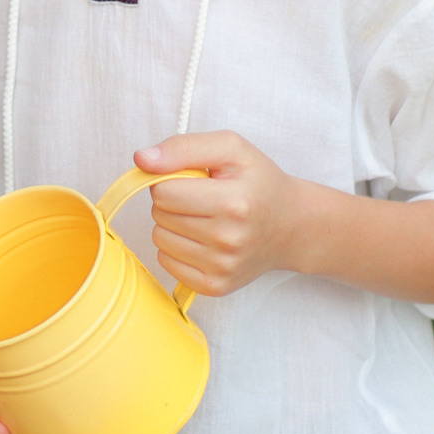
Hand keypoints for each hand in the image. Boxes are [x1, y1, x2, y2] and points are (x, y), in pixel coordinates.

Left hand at [137, 131, 310, 296]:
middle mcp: (229, 240)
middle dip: (173, 202)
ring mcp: (223, 267)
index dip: (172, 180)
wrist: (292, 225)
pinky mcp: (215, 286)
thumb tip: (141, 159)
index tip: (195, 181)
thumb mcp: (230, 149)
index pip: (163, 192)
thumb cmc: (258, 182)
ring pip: (160, 239)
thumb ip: (183, 147)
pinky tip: (203, 240)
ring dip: (173, 225)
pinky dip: (177, 248)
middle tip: (203, 199)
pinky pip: (166, 262)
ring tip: (204, 218)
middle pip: (160, 215)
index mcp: (234, 202)